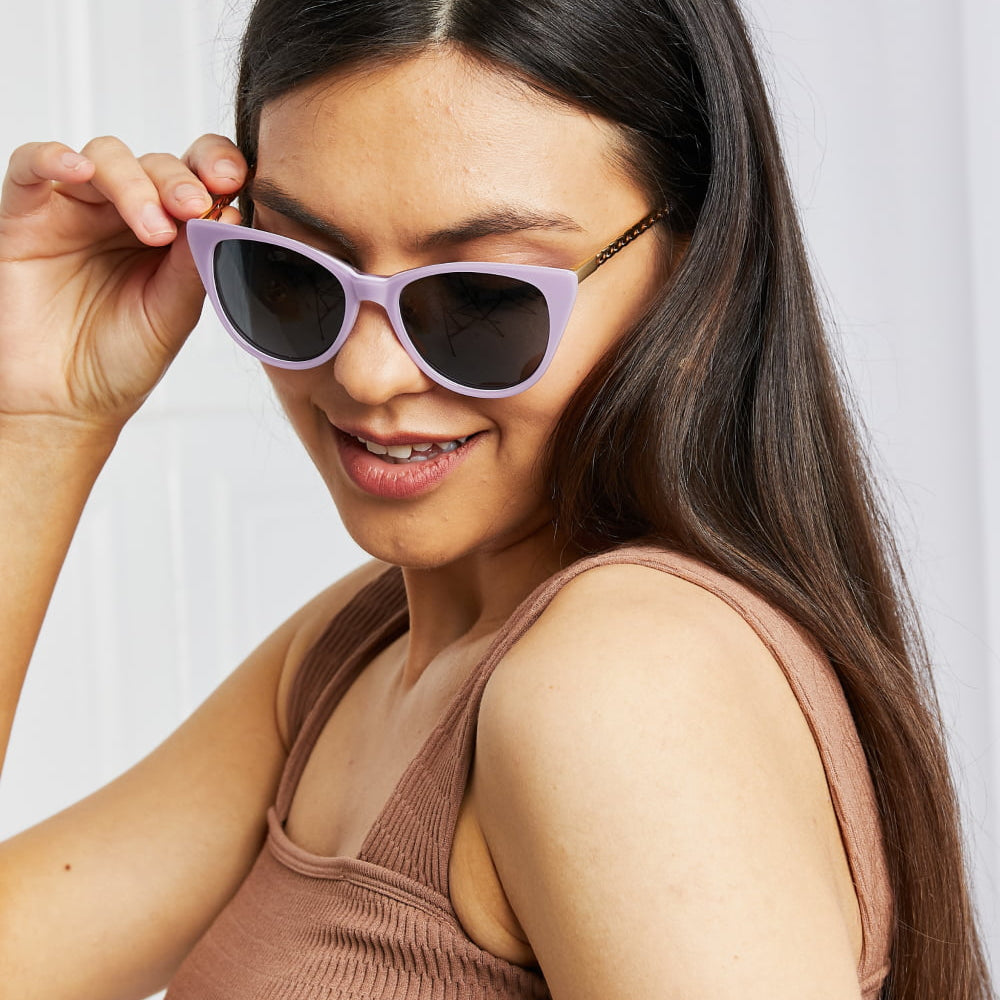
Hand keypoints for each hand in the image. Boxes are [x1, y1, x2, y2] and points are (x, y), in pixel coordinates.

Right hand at [0, 134, 246, 435]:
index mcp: (172, 232)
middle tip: (194, 208)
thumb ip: (196, 265)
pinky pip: (32, 165)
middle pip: (156, 164)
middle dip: (179, 181)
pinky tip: (78, 169)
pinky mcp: (26, 215)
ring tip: (155, 228)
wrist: (66, 404)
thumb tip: (224, 213)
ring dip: (134, 183)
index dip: (215, 166)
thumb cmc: (122, 360)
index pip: (197, 177)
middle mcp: (126, 213)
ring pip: (106, 158)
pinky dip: (53, 157)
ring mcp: (77, 210)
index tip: (233, 182)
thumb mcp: (173, 314)